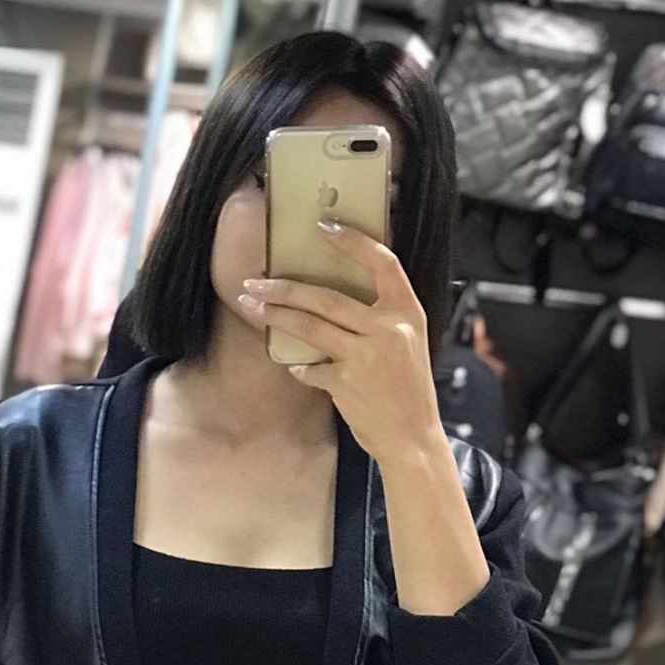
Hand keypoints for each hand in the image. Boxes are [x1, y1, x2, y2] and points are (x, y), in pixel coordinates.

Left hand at [237, 221, 445, 469]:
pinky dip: (300, 368)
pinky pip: (311, 369)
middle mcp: (389, 329)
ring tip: (251, 306)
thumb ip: (381, 319)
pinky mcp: (347, 384)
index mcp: (408, 312)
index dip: (353, 241)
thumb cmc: (408, 391)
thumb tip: (335, 300)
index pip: (383, 263)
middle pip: (327, 298)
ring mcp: (367, 356)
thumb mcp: (408, 344)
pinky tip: (294, 366)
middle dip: (285, 288)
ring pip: (311, 326)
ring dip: (276, 315)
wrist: (413, 439)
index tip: (323, 225)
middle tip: (255, 282)